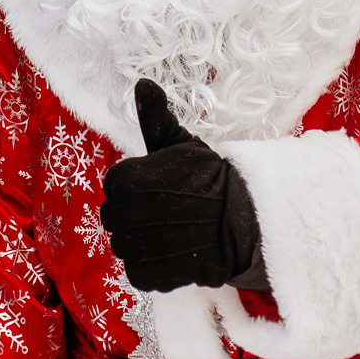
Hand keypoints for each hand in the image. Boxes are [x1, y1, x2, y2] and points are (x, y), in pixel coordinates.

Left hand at [99, 79, 265, 292]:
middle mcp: (125, 214)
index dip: (138, 186)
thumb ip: (155, 117)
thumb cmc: (211, 179)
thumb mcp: (181, 143)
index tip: (161, 187)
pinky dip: (154, 266)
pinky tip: (174, 252)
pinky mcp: (149, 275)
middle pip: (115, 217)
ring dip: (144, 241)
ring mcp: (136, 247)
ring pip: (125, 245)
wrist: (244, 221)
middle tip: (169, 211)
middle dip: (136, 214)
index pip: (115, 186)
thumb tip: (142, 83)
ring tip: (173, 231)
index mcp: (126, 179)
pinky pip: (138, 271)